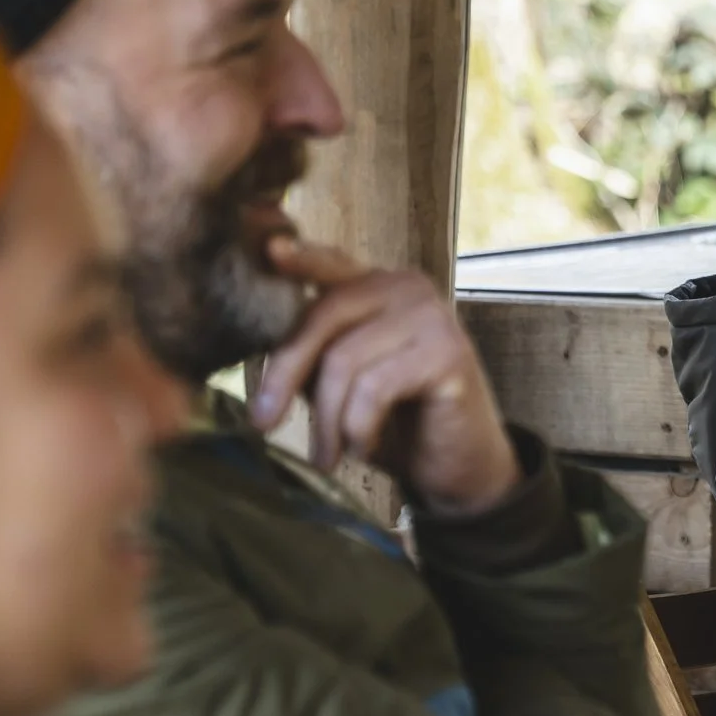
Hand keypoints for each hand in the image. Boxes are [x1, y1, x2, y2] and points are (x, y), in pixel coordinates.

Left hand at [248, 237, 521, 514]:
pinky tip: (363, 448)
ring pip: (343, 360)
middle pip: (322, 316)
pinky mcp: (449, 353)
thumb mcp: (340, 380)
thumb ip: (311, 350)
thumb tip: (257, 340)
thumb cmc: (397, 422)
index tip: (269, 249)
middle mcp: (408, 288)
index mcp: (379, 285)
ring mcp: (433, 316)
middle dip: (284, 374)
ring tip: (327, 455)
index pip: (330, 263)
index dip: (299, 256)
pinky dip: (358, 429)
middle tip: (263, 422)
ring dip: (325, 420)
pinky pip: (374, 389)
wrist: (459, 466)